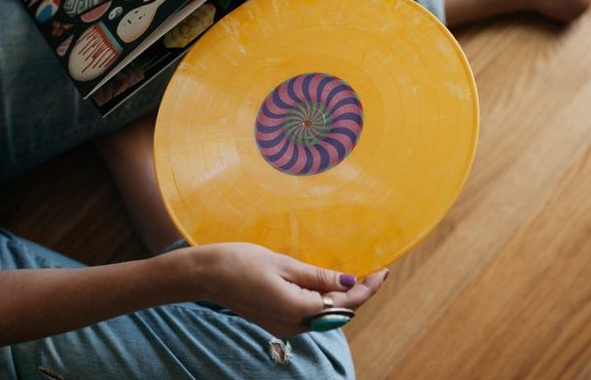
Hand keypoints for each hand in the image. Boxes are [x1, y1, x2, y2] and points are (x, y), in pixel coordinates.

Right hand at [189, 243, 388, 337]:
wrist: (206, 276)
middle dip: (360, 294)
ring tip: (360, 276)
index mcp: (298, 310)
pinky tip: (331, 285)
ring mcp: (286, 327)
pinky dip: (325, 301)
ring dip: (344, 298)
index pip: (345, 304)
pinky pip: (311, 314)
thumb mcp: (284, 264)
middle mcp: (294, 326)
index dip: (367, 289)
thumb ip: (318, 277)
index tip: (383, 270)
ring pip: (326, 315)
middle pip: (339, 313)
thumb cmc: (241, 263)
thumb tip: (349, 283)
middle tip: (376, 270)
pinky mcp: (278, 322)